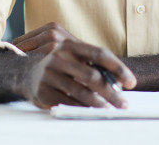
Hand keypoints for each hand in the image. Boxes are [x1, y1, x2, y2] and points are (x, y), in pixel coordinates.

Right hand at [13, 23, 136, 109]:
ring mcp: (50, 74)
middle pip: (92, 76)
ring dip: (99, 104)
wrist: (26, 74)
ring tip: (110, 110)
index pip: (100, 54)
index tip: (131, 82)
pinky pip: (68, 103)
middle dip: (111, 92)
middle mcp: (59, 57)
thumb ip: (93, 66)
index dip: (118, 68)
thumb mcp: (74, 59)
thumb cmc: (60, 67)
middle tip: (123, 103)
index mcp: (71, 45)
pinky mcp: (43, 91)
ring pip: (81, 92)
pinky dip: (82, 109)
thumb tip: (120, 82)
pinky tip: (92, 113)